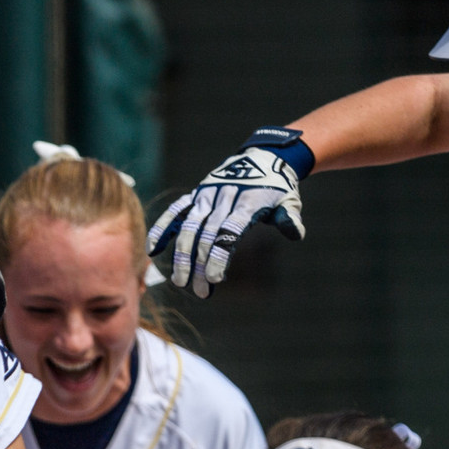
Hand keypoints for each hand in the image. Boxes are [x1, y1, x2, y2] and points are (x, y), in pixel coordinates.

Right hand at [146, 127, 310, 297]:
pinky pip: (177, 210)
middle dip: (200, 264)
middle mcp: (223, 197)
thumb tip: (295, 233)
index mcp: (246, 201)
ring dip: (182, 254)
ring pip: (189, 226)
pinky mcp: (197, 193)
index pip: (228, 232)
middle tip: (200, 292)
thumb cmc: (278, 185)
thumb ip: (290, 217)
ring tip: (180, 281)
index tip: (214, 279)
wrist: (262, 156)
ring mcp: (207, 194)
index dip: (219, 255)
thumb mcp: (289, 199)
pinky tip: (153, 248)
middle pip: (207, 234)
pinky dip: (164, 227)